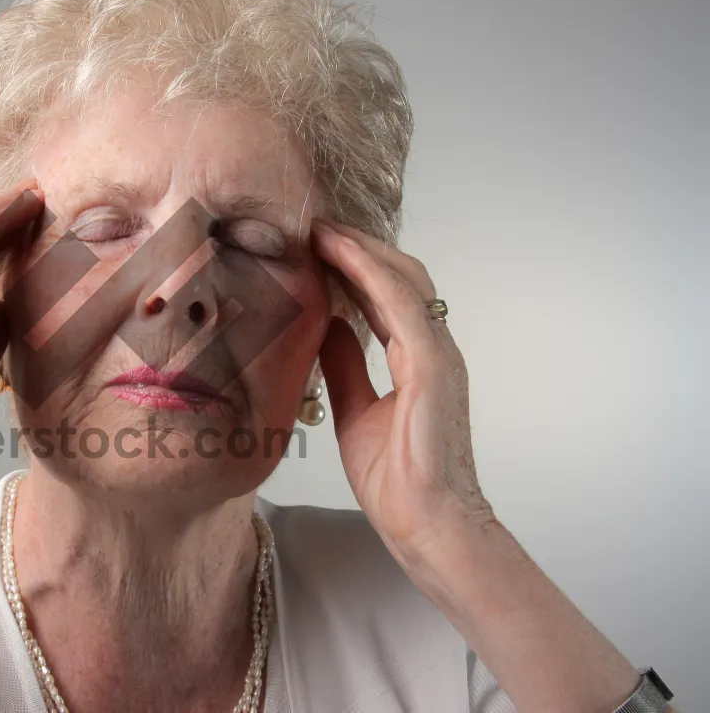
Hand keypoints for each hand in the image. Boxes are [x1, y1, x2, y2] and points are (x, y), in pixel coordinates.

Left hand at [310, 218, 494, 559]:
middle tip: (314, 225)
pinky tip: (339, 255)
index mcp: (418, 361)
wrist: (428, 526)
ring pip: (403, 279)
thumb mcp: (355, 411)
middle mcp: (433, 350)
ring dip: (361, 249)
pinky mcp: (433, 366)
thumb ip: (345, 367)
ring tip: (320, 229)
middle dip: (358, 246)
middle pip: (399, 276)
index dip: (354, 266)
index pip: (386, 296)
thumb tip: (327, 329)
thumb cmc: (399, 482)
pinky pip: (400, 305)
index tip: (315, 245)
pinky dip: (369, 274)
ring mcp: (438, 355)